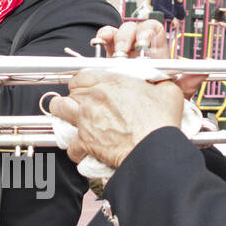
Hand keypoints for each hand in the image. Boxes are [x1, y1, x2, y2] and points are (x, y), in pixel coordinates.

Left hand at [47, 68, 184, 169]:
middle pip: (69, 90)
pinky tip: (84, 150)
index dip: (83, 82)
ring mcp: (85, 119)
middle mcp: (93, 98)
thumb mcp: (168, 91)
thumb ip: (158, 81)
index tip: (87, 88)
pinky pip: (69, 145)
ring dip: (62, 114)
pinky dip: (75, 149)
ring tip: (70, 120)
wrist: (154, 148)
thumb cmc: (161, 122)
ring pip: (58, 109)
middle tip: (81, 104)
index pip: (82, 74)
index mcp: (111, 82)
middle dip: (73, 97)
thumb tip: (160, 79)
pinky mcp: (84, 141)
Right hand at [93, 20, 204, 97]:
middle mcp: (138, 48)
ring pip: (118, 33)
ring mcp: (122, 52)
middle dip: (129, 37)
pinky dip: (101, 38)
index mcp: (155, 52)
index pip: (153, 29)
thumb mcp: (172, 94)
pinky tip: (99, 43)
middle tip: (125, 52)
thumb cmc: (155, 100)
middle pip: (134, 28)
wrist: (137, 115)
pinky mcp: (107, 59)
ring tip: (114, 54)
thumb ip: (187, 84)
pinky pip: (103, 41)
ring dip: (116, 38)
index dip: (148, 31)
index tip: (144, 42)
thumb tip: (203, 73)